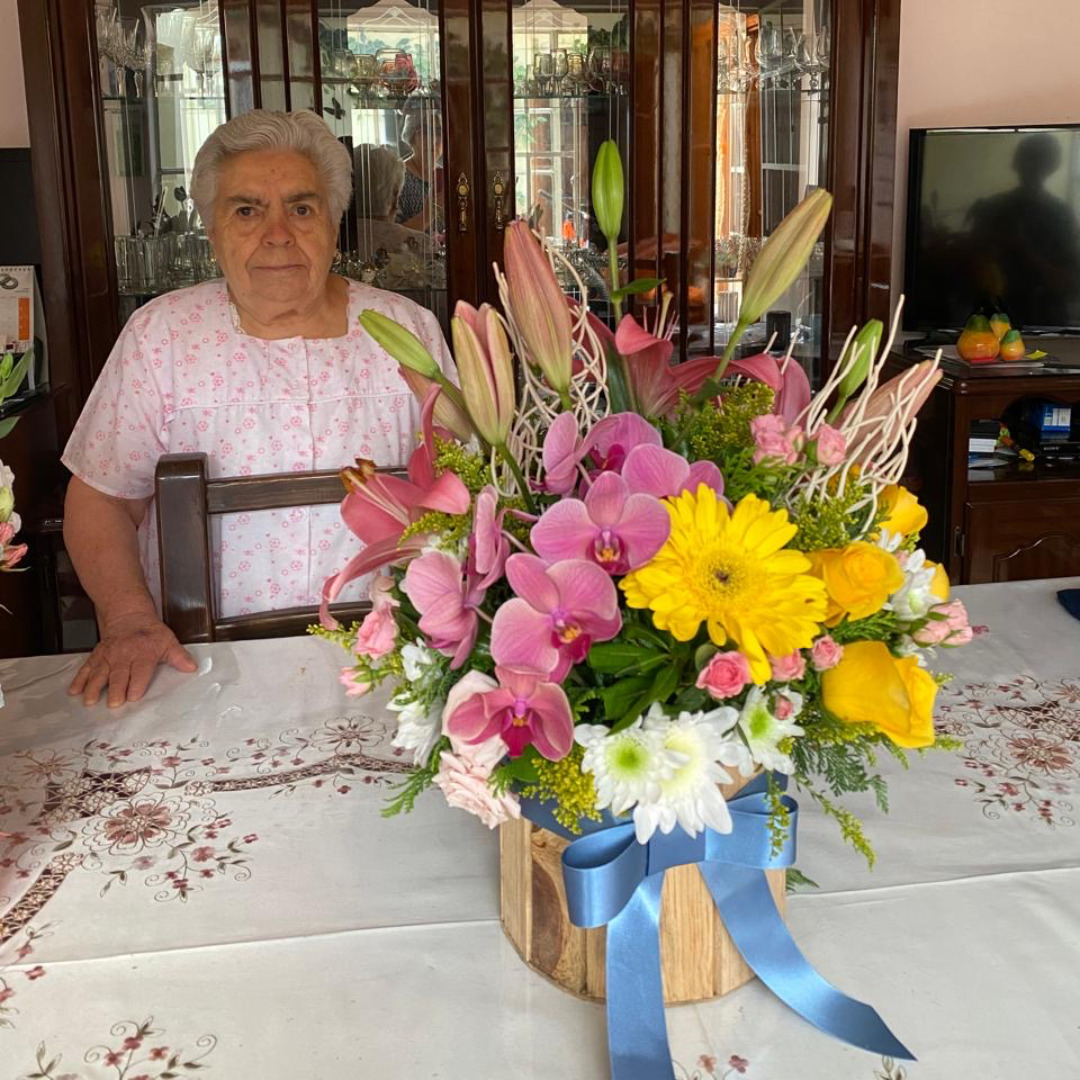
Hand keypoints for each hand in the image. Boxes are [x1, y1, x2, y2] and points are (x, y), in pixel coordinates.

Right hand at [69, 613, 197, 707]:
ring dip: (94, 687)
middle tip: (113, 704)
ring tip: (89, 701)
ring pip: (99, 672)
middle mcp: (123, 654)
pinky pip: (86, 667)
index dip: (137, 683)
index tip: (133, 696)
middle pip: (119, 674)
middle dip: (115, 689)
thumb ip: (179, 657)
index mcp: (143, 653)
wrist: (128, 615)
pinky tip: (74, 691)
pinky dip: (79, 679)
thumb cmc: (150, 633)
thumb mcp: (168, 642)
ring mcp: (108, 656)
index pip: (140, 670)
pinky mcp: (97, 655)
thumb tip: (191, 667)